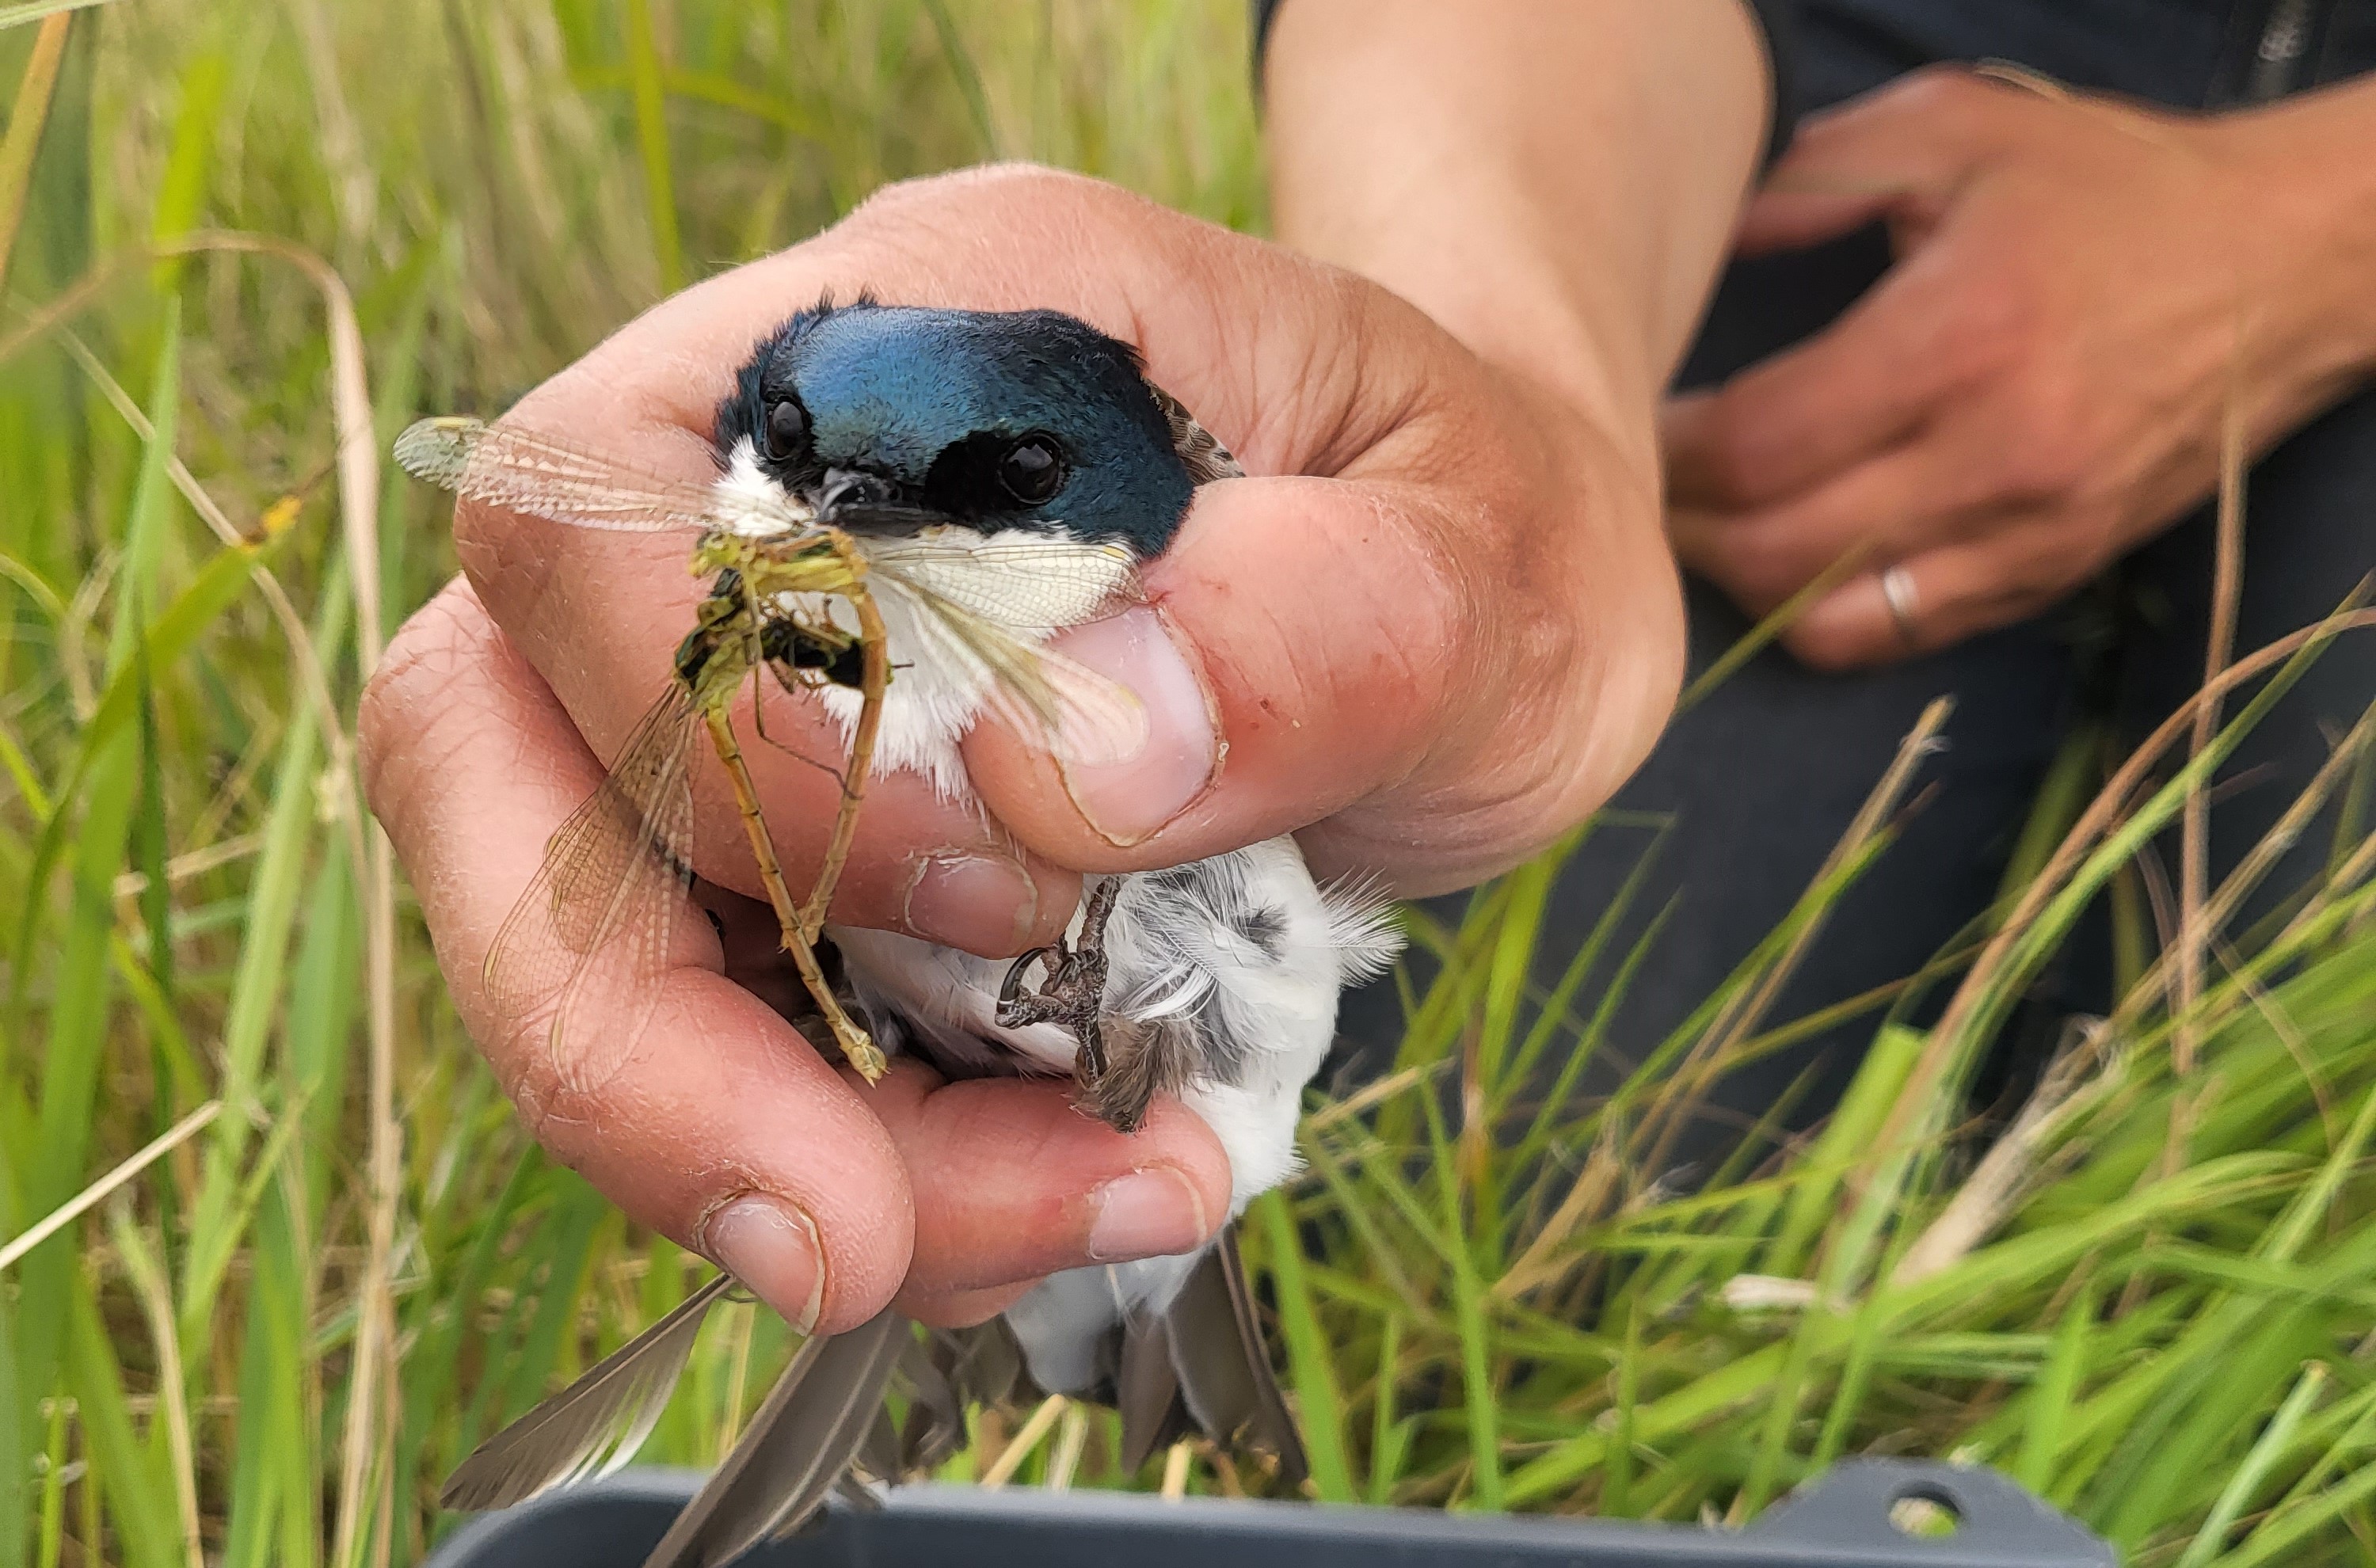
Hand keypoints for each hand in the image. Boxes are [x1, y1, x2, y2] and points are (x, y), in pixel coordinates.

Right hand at [360, 165, 1682, 1331]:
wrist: (1487, 601)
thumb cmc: (1481, 537)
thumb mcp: (1499, 564)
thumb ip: (1327, 626)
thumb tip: (1068, 768)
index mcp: (912, 338)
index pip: (602, 505)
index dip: (724, 740)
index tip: (1001, 893)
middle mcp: (764, 499)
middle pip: (480, 741)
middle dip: (639, 1040)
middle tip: (858, 1240)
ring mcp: (748, 683)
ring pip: (568, 931)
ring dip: (758, 1147)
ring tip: (1077, 1210)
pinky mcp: (789, 856)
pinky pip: (712, 1042)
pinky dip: (858, 1174)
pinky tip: (1062, 1195)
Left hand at [1665, 67, 2375, 668]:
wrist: (2287, 262)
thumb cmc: (2110, 189)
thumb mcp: (1957, 133)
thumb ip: (1812, 181)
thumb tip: (1699, 243)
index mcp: (1959, 336)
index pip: (1758, 444)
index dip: (1670, 452)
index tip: (1635, 423)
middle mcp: (1996, 453)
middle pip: (1777, 548)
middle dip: (1686, 528)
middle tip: (1645, 490)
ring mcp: (2031, 529)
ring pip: (1832, 615)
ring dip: (1744, 585)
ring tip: (1707, 530)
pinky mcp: (2055, 572)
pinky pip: (1905, 633)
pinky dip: (1828, 616)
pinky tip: (1792, 566)